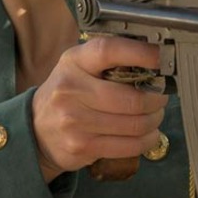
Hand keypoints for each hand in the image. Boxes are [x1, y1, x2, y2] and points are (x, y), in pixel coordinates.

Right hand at [30, 36, 167, 182]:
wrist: (36, 130)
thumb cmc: (68, 92)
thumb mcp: (79, 66)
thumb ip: (110, 60)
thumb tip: (155, 59)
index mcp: (74, 62)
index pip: (108, 51)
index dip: (140, 53)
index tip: (161, 58)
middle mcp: (71, 90)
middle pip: (132, 98)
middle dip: (156, 100)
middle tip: (161, 98)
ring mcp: (75, 121)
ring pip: (135, 124)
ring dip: (154, 121)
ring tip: (154, 116)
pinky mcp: (82, 147)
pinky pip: (129, 146)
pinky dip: (147, 140)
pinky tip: (147, 134)